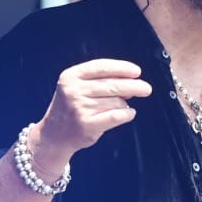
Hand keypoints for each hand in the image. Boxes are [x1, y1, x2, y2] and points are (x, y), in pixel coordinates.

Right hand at [32, 59, 152, 167]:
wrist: (54, 135)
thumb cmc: (71, 107)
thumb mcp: (77, 87)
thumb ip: (100, 81)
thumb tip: (132, 81)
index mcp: (71, 76)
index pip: (101, 67)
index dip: (121, 68)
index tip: (137, 72)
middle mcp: (73, 90)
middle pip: (112, 84)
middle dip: (133, 86)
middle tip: (147, 89)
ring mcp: (79, 108)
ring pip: (116, 101)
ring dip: (124, 104)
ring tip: (122, 106)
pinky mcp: (87, 124)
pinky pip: (116, 116)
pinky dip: (127, 114)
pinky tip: (130, 113)